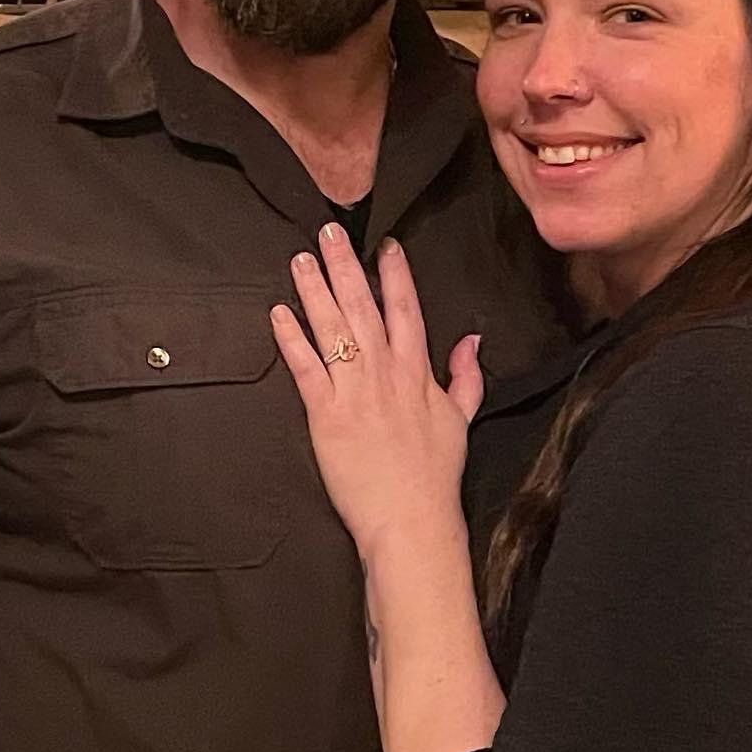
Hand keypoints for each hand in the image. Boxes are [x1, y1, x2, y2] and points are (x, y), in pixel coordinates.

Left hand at [271, 225, 482, 560]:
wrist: (412, 521)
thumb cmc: (434, 475)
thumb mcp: (461, 420)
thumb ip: (466, 377)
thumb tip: (471, 340)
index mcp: (417, 372)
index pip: (406, 310)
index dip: (395, 274)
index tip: (384, 244)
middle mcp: (386, 374)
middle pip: (364, 307)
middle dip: (346, 266)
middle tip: (329, 231)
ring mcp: (355, 393)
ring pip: (333, 329)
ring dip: (315, 291)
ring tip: (300, 259)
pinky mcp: (326, 416)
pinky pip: (306, 369)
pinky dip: (292, 339)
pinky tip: (279, 313)